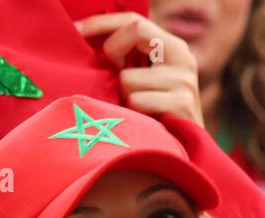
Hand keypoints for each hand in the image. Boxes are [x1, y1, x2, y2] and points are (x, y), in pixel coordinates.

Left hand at [76, 12, 203, 126]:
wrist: (186, 149)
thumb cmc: (155, 113)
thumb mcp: (142, 76)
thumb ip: (126, 54)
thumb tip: (85, 34)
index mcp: (174, 47)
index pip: (135, 21)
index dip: (103, 22)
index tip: (78, 30)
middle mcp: (184, 59)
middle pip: (135, 31)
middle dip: (112, 50)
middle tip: (110, 71)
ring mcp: (184, 81)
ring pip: (128, 77)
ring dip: (125, 96)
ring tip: (139, 109)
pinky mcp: (182, 104)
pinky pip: (137, 101)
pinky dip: (135, 113)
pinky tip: (148, 121)